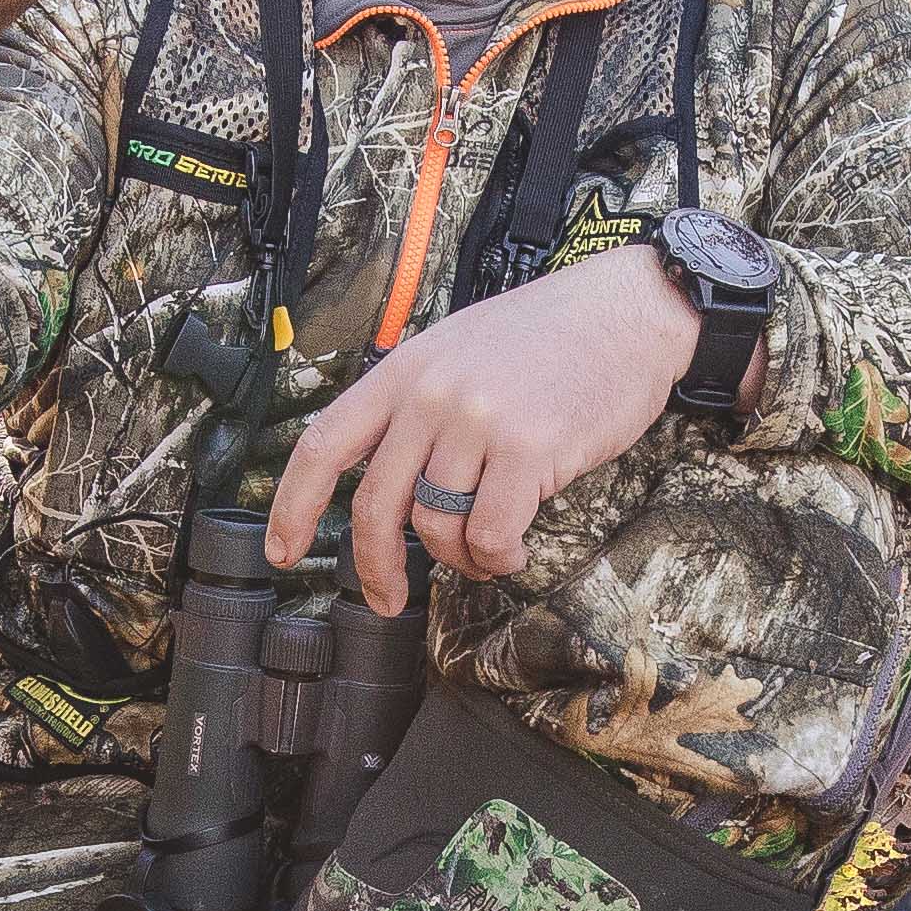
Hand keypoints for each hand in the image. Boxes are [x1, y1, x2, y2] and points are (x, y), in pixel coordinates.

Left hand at [266, 239, 701, 613]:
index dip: (291, 508)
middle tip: (387, 599)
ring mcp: (477, 421)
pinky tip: (516, 547)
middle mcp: (430, 396)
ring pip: (438, 528)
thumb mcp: (458, 352)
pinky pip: (490, 535)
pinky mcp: (528, 450)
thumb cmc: (550, 339)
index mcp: (402, 372)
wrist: (628, 312)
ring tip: (489, 550)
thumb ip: (416, 407)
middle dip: (375, 567)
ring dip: (462, 559)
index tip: (282, 553)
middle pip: (375, 506)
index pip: (322, 445)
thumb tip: (390, 488)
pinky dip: (500, 557)